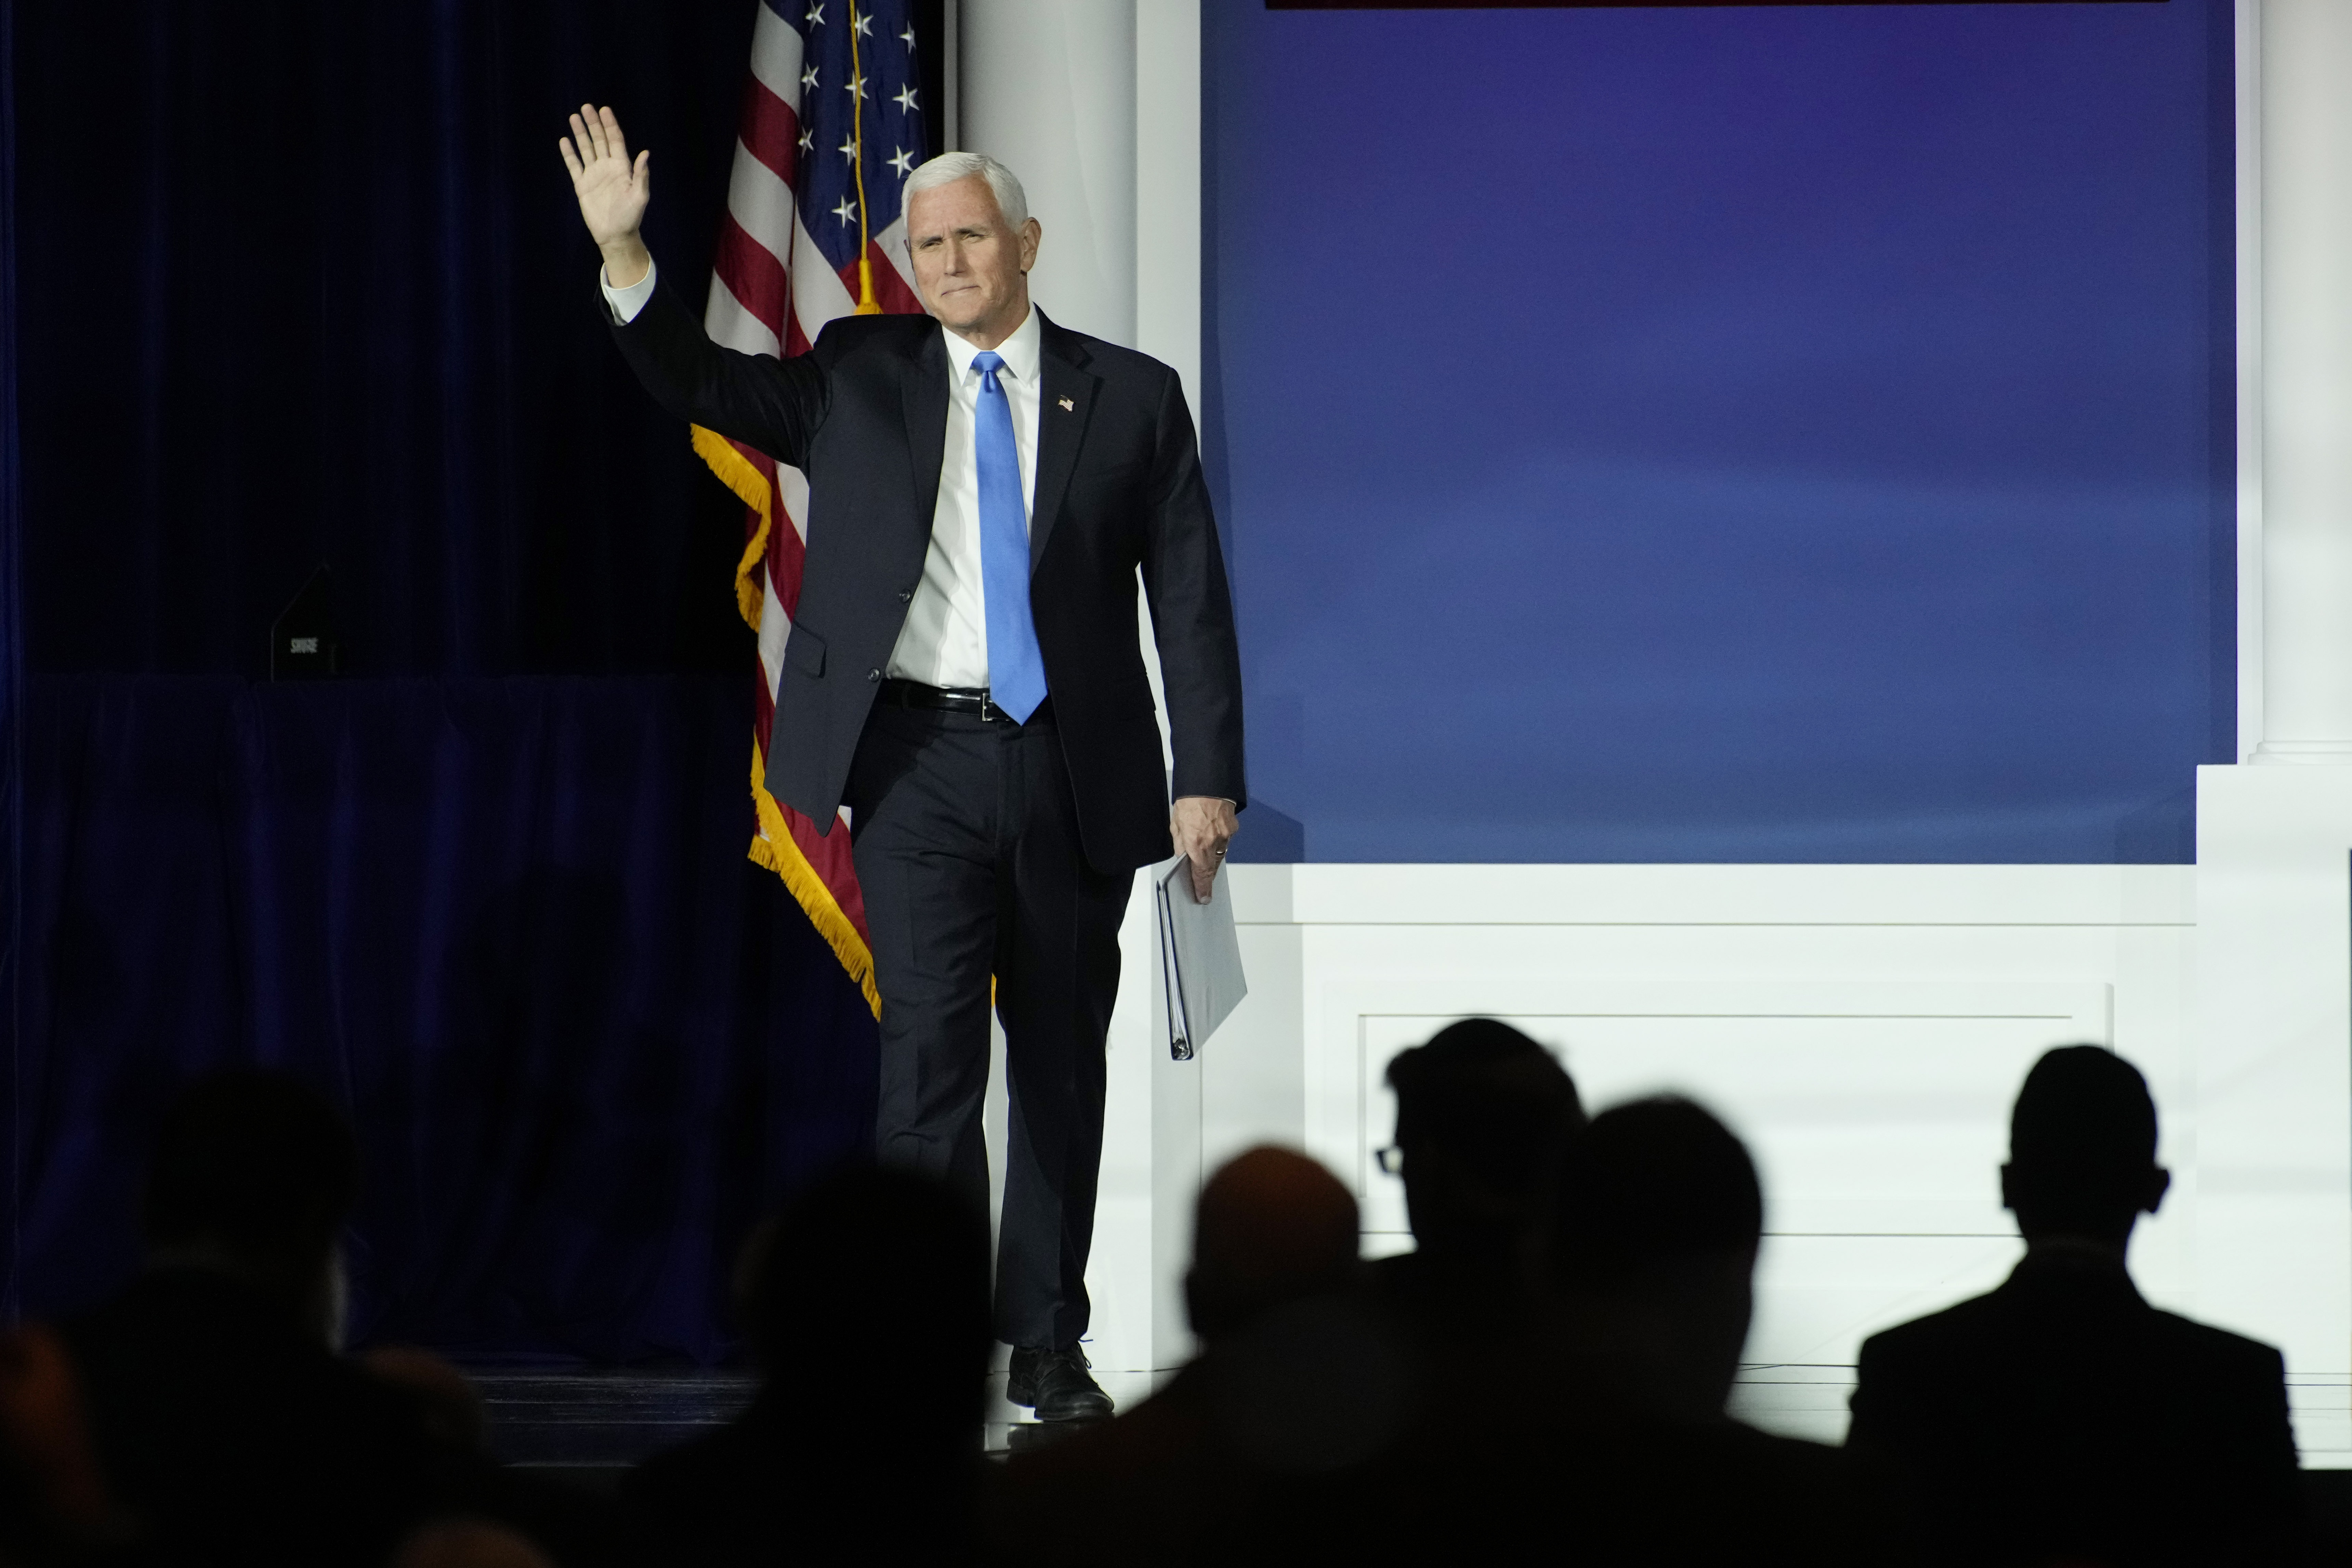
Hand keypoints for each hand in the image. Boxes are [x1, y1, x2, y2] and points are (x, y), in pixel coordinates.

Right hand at [558, 104, 651, 284]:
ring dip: (580, 133)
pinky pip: (574, 165)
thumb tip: (645, 153)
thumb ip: (641, 174)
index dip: (610, 125)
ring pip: (586, 149)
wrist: (615, 235)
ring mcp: (593, 175)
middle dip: (593, 123)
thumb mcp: (640, 196)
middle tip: (586, 107)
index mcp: (622, 167)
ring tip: (574, 117)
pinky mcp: (582, 185)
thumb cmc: (631, 217)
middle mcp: (607, 167)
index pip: (615, 140)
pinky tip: (564, 140)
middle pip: (599, 140)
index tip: (604, 110)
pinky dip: (569, 153)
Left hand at [1170, 797, 1237, 904]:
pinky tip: (1212, 835)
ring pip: (1219, 855)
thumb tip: (1183, 857)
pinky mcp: (1231, 828)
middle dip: (1207, 876)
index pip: (1201, 874)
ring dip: (1212, 858)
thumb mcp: (1176, 824)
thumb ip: (1180, 843)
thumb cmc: (1190, 800)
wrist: (1207, 782)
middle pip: (1212, 868)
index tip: (1204, 897)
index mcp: (1196, 844)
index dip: (1203, 888)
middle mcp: (1213, 842)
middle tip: (1204, 883)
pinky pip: (1225, 841)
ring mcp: (1225, 835)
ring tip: (1204, 853)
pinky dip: (1218, 842)